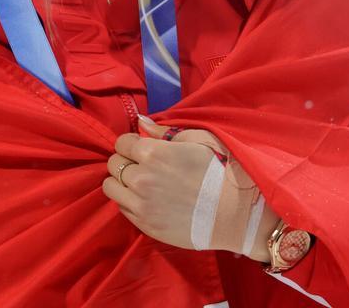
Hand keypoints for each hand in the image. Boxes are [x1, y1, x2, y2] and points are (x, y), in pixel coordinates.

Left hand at [102, 117, 276, 259]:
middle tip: (142, 165)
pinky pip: (122, 208)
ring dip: (122, 182)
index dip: (132, 143)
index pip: (121, 143)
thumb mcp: (199, 140)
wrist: (237, 214)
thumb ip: (164, 132)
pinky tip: (148, 198)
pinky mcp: (146, 226)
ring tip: (141, 182)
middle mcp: (141, 179)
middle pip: (113, 164)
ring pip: (111, 188)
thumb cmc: (222, 171)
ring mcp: (142, 205)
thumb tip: (142, 122)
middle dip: (125, 160)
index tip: (142, 147)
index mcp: (153, 153)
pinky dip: (129, 201)